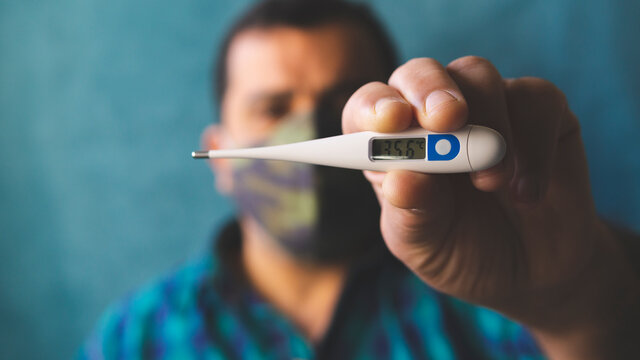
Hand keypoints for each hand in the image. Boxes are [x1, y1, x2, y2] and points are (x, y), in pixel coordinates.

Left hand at [343, 56, 638, 357]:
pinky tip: (528, 193)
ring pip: (478, 74)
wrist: (530, 276)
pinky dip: (533, 144)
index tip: (390, 121)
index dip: (373, 106)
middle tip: (446, 121)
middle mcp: (433, 118)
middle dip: (429, 90)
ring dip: (487, 124)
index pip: (368, 107)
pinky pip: (537, 97)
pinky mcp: (539, 112)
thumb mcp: (426, 245)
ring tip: (491, 184)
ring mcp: (487, 107)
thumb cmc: (462, 253)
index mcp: (393, 147)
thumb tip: (399, 180)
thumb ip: (412, 213)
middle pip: (419, 72)